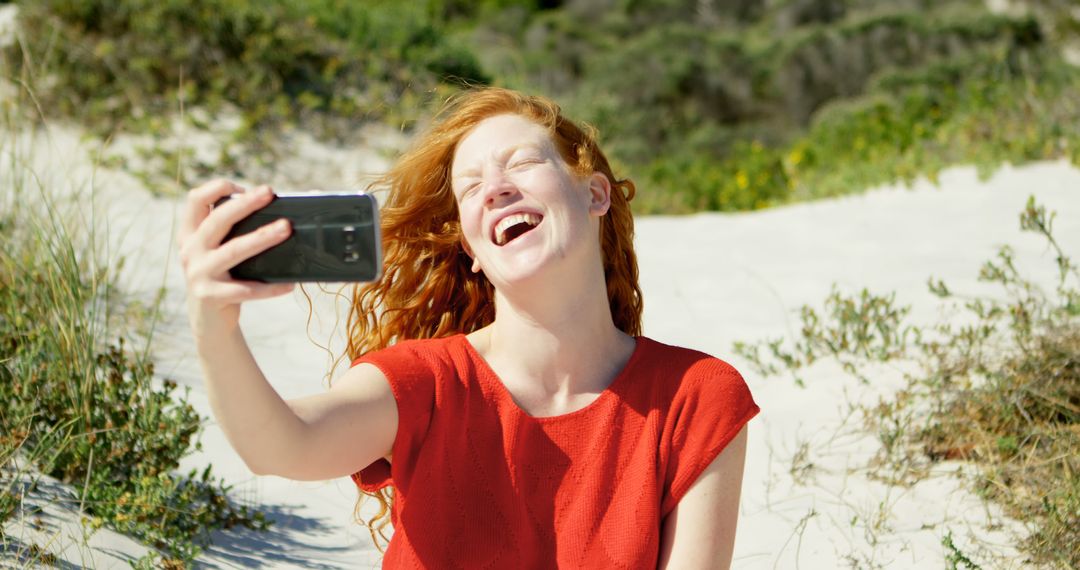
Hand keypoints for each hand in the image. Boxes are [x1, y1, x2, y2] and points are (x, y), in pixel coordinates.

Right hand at [178, 179, 294, 329]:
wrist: (209, 321)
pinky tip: (289, 284)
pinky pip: (245, 290)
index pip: (195, 200)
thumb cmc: (225, 277)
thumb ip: (236, 233)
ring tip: (286, 228)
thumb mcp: (221, 252)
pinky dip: (269, 287)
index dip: (217, 188)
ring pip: (233, 251)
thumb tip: (282, 217)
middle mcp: (191, 251)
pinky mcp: (210, 296)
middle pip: (217, 220)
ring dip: (262, 238)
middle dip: (245, 204)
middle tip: (269, 192)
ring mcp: (198, 273)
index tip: (242, 187)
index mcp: (191, 234)